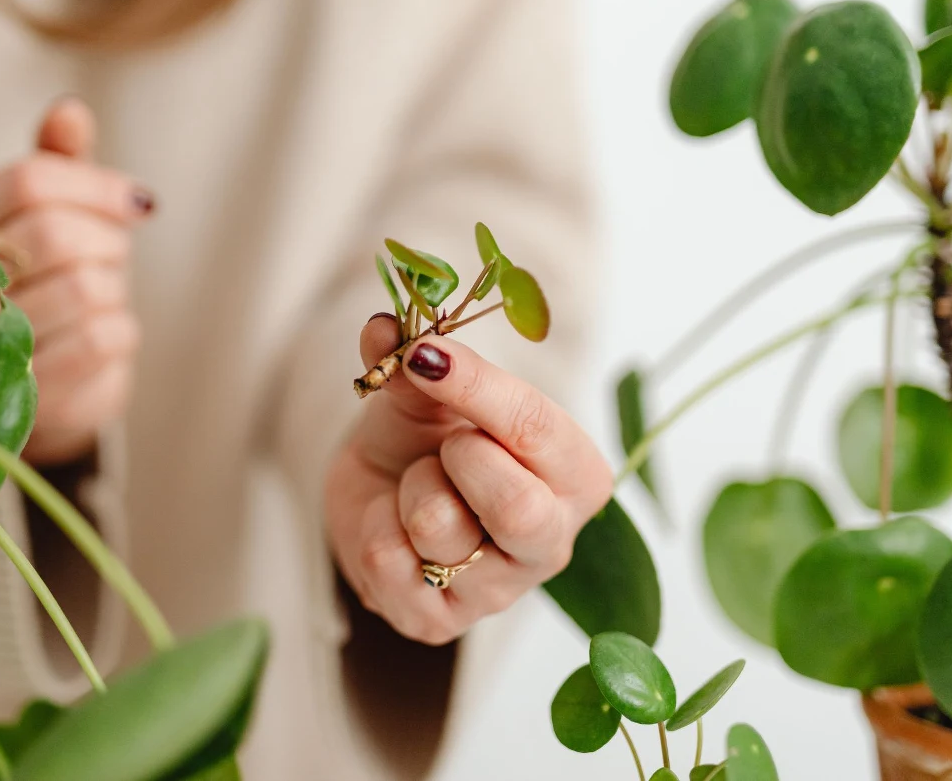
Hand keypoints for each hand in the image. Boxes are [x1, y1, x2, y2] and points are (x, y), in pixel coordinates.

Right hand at [0, 98, 153, 463]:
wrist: (56, 380)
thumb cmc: (55, 279)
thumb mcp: (60, 212)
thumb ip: (61, 163)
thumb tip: (69, 112)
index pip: (30, 180)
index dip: (97, 186)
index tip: (136, 202)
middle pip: (53, 234)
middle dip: (106, 241)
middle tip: (111, 255)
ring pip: (83, 288)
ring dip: (114, 287)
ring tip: (100, 295)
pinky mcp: (22, 391)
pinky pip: (98, 339)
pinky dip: (120, 330)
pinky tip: (103, 334)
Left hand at [324, 314, 612, 644]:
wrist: (379, 493)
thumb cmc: (426, 437)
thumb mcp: (426, 392)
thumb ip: (413, 363)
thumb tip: (383, 329)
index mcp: (576, 475)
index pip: (538, 430)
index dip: (476, 386)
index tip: (424, 354)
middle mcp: (551, 541)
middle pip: (518, 509)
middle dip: (461, 459)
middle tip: (443, 443)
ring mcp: (497, 591)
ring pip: (441, 529)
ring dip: (410, 489)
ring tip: (418, 485)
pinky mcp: (439, 623)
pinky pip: (391, 562)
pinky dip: (376, 526)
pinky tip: (394, 526)